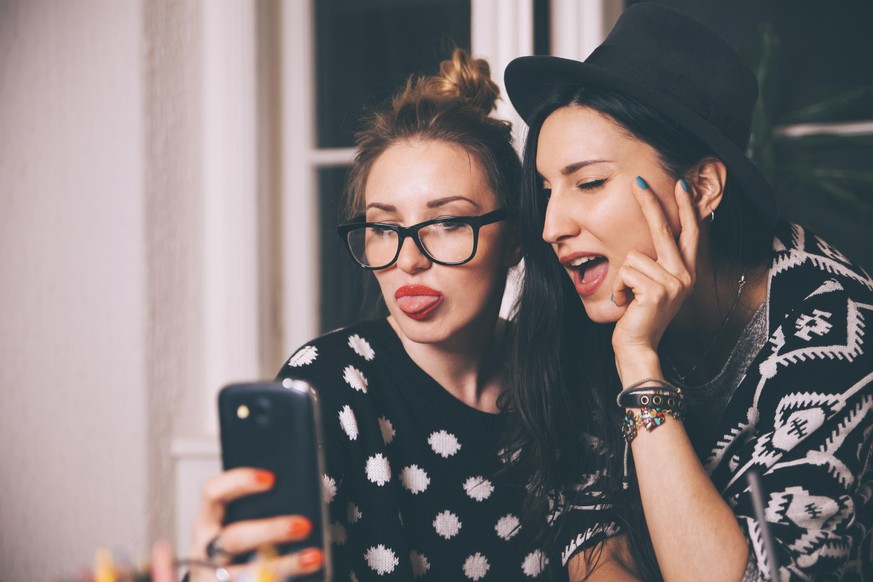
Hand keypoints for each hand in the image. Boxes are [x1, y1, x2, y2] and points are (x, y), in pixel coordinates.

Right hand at [190, 467, 322, 580]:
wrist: (215, 581)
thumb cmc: (232, 546)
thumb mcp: (235, 524)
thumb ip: (257, 512)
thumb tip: (302, 504)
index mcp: (208, 520)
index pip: (212, 492)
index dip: (238, 481)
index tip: (270, 479)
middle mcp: (206, 547)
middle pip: (234, 537)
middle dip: (271, 530)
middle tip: (303, 525)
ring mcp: (213, 575)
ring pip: (246, 570)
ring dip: (283, 564)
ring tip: (311, 557)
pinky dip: (278, 580)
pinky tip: (299, 575)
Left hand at [610, 178, 698, 380]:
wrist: (638, 346)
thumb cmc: (640, 315)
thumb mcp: (653, 286)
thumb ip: (655, 263)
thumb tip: (648, 237)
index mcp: (686, 271)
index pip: (689, 232)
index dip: (686, 207)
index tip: (680, 184)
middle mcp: (685, 274)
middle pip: (664, 229)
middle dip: (650, 202)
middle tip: (638, 181)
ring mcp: (674, 282)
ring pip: (634, 256)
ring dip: (622, 277)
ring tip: (628, 297)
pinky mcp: (657, 291)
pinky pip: (625, 272)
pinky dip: (618, 288)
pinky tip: (626, 303)